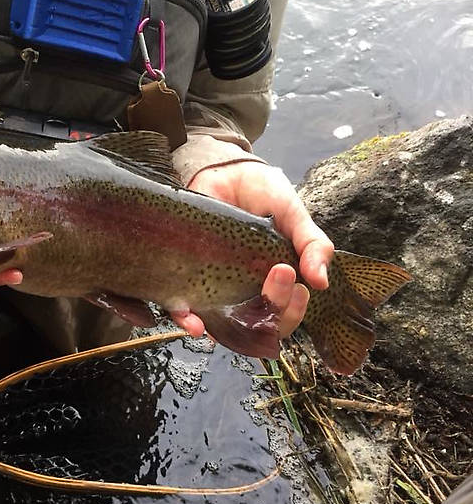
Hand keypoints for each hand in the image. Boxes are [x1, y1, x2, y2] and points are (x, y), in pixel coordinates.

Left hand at [171, 161, 334, 339]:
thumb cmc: (263, 195)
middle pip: (256, 326)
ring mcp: (214, 287)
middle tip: (279, 275)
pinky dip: (187, 320)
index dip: (292, 313)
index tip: (300, 287)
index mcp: (272, 283)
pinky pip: (182, 309)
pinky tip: (194, 323)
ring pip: (219, 325)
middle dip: (271, 313)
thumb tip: (322, 282)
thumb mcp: (294, 215)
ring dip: (223, 331)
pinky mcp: (185, 278)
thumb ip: (311, 244)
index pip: (283, 317)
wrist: (225, 171)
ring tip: (236, 315)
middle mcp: (244, 292)